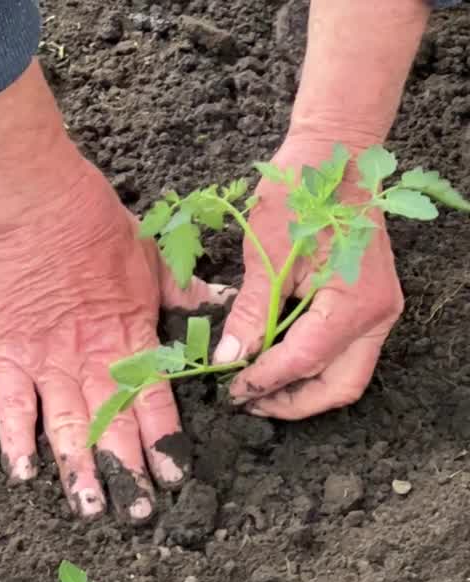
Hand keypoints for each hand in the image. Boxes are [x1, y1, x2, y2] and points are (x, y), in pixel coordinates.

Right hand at [0, 162, 227, 521]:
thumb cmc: (93, 224)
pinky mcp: (9, 357)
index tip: (175, 478)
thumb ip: (183, 292)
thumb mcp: (151, 257)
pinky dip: (16, 442)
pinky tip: (24, 476)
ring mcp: (49, 364)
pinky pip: (13, 408)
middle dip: (128, 473)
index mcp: (129, 340)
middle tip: (140, 515)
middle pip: (114, 427)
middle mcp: (92, 362)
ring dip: (81, 471)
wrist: (32, 203)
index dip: (164, 443)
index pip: (153, 403)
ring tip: (91, 509)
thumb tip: (223, 302)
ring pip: (68, 428)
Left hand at [214, 135, 403, 418]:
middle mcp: (376, 314)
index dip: (264, 381)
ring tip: (260, 385)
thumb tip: (229, 358)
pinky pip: (346, 355)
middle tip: (251, 401)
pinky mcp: (370, 307)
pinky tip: (278, 361)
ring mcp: (378, 312)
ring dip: (304, 389)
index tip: (232, 391)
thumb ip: (250, 313)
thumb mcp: (266, 252)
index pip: (304, 361)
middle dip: (293, 402)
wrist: (337, 152)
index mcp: (353, 301)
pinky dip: (313, 367)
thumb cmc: (302, 189)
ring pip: (345, 377)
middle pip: (339, 387)